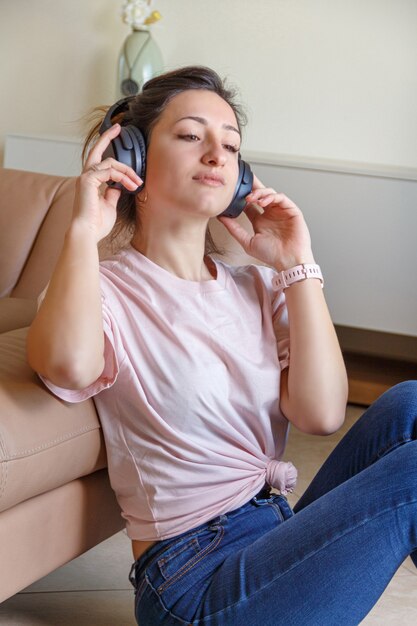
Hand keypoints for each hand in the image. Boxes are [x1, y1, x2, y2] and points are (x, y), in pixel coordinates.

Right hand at [72, 124, 142, 242]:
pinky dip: (122, 177)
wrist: (87, 232)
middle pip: (98, 151)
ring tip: (138, 183)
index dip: (107, 148)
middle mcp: (85, 177)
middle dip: (108, 138)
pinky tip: (131, 185)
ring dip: (128, 172)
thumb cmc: (97, 224)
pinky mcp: (87, 180)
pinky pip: (109, 171)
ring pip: (110, 163)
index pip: (98, 161)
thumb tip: (119, 186)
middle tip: (120, 128)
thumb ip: (113, 193)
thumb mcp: (110, 205)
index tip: (116, 138)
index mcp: (89, 182)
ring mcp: (85, 177)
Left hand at [218, 174, 314, 269]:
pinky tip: (263, 202)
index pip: (250, 205)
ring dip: (259, 192)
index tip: (233, 196)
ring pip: (270, 193)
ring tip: (251, 198)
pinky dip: (271, 196)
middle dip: (251, 188)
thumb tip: (221, 218)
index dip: (242, 198)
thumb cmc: (271, 255)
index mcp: (260, 221)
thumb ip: (234, 229)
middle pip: (260, 195)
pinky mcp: (291, 210)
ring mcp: (281, 211)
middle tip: (242, 187)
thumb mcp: (247, 242)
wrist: (288, 261)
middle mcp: (270, 214)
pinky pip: (281, 197)